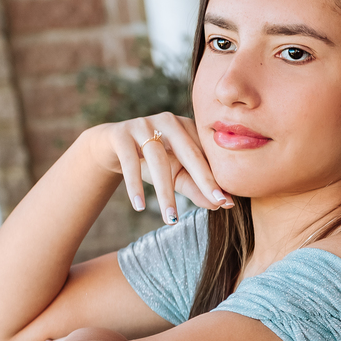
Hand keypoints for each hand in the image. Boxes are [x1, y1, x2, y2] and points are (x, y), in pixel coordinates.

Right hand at [90, 114, 234, 222]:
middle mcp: (169, 121)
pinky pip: (130, 161)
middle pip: (189, 153)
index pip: (206, 154)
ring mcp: (144, 124)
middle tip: (217, 204)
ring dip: (165, 193)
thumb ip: (197, 187)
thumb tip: (221, 205)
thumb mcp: (176, 175)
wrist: (112, 148)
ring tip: (171, 220)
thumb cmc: (152, 161)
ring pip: (158, 160)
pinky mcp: (121, 133)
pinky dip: (134, 186)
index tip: (227, 202)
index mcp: (188, 127)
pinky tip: (139, 206)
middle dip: (204, 180)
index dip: (216, 178)